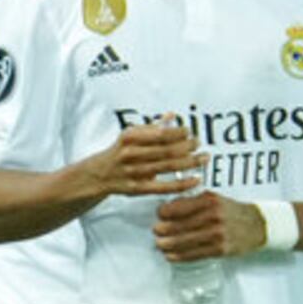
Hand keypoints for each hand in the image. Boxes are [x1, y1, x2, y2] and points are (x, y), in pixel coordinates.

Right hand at [77, 122, 202, 200]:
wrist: (98, 174)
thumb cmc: (120, 151)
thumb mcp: (131, 135)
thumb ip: (152, 126)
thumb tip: (172, 115)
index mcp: (130, 137)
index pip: (160, 133)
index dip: (179, 133)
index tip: (189, 132)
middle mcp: (131, 153)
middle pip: (167, 150)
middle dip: (188, 146)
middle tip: (199, 144)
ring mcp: (135, 172)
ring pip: (168, 167)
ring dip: (190, 162)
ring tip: (204, 158)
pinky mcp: (139, 188)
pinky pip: (165, 187)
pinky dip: (183, 183)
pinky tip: (197, 179)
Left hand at [153, 191, 264, 261]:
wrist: (258, 225)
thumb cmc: (232, 211)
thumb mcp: (214, 199)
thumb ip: (192, 202)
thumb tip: (168, 209)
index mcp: (209, 201)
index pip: (179, 207)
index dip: (164, 212)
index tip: (159, 215)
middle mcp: (213, 217)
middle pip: (179, 226)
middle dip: (163, 230)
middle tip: (156, 232)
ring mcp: (217, 234)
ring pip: (184, 242)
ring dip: (168, 245)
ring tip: (160, 245)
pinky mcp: (220, 249)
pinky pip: (194, 254)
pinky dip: (180, 256)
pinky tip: (171, 256)